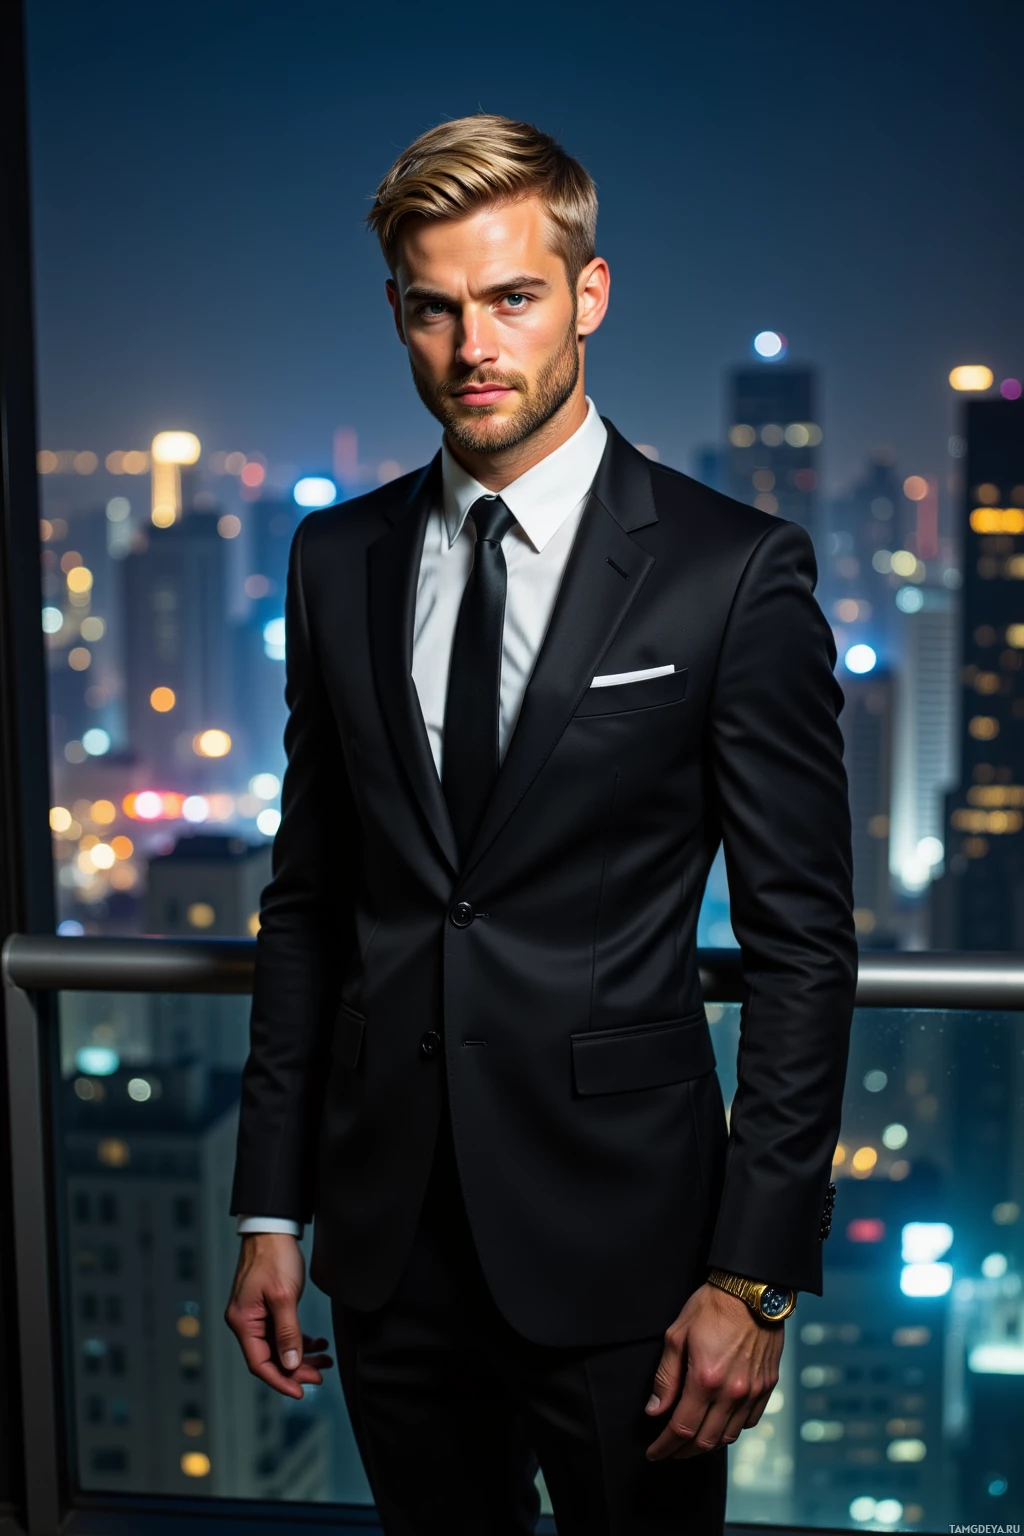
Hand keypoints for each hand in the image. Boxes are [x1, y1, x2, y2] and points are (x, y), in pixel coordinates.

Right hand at [224, 1232, 333, 1398]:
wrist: (272, 1229)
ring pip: (279, 1346)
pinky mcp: (267, 1308)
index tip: (302, 1391)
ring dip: (301, 1355)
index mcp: (243, 1322)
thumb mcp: (284, 1296)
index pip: (260, 1363)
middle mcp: (246, 1322)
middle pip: (270, 1357)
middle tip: (321, 1375)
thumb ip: (288, 1332)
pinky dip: (299, 1339)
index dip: (281, 1380)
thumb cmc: (274, 1257)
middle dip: (296, 1369)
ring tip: (325, 1359)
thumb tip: (291, 1364)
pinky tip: (318, 1343)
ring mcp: (256, 1315)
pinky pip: (282, 1332)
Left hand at [644, 1282, 782, 1459]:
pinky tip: (718, 1424)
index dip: (664, 1446)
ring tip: (690, 1442)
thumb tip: (655, 1410)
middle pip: (705, 1441)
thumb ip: (665, 1377)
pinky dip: (731, 1430)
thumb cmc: (710, 1307)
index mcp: (705, 1380)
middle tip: (668, 1451)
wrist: (752, 1290)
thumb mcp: (677, 1335)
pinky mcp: (767, 1386)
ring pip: (728, 1437)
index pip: (681, 1428)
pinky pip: (749, 1422)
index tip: (653, 1453)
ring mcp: (753, 1392)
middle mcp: (732, 1392)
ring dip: (706, 1445)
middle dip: (681, 1452)